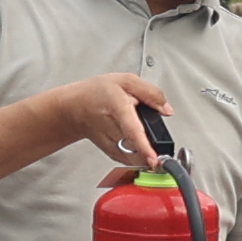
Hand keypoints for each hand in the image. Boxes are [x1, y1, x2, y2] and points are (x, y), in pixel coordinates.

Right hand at [56, 70, 180, 160]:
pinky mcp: (111, 152)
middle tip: (150, 129)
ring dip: (147, 149)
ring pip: (136, 154)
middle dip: (152, 140)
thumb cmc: (97, 93)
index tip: (154, 159)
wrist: (74, 108)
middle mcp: (113, 129)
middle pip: (140, 143)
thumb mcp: (126, 81)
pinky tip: (141, 145)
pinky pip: (130, 159)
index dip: (144, 147)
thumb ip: (151, 93)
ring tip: (143, 134)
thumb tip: (167, 110)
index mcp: (117, 108)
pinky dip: (139, 155)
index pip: (132, 131)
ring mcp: (111, 143)